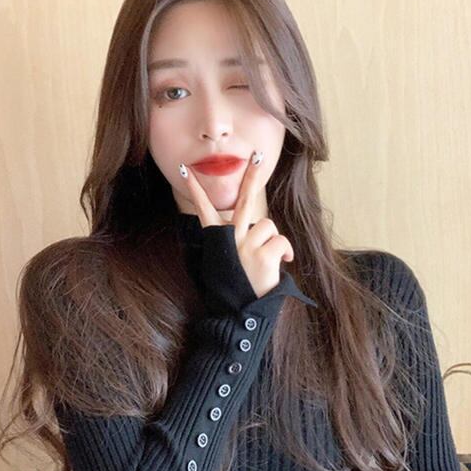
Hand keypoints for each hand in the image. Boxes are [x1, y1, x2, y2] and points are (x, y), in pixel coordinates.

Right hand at [181, 151, 293, 298]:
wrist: (238, 314)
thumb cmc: (233, 288)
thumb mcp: (226, 262)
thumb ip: (237, 242)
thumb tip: (259, 229)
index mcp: (217, 240)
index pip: (203, 208)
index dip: (194, 189)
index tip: (185, 170)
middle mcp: (230, 239)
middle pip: (243, 200)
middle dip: (250, 176)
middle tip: (257, 156)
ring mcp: (247, 246)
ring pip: (268, 225)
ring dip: (272, 240)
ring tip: (268, 259)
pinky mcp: (264, 255)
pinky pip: (281, 242)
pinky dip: (285, 252)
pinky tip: (281, 263)